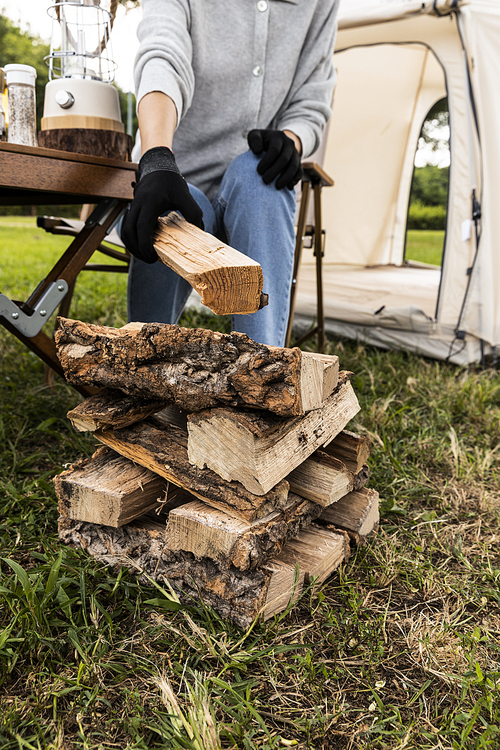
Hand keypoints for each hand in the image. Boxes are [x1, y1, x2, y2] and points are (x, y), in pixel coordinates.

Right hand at [121, 146, 203, 263]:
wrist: (157, 167)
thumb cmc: (171, 182)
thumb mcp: (186, 196)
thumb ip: (193, 214)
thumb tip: (199, 233)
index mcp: (149, 202)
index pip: (142, 228)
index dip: (145, 245)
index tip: (153, 257)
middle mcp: (137, 205)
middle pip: (128, 233)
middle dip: (137, 250)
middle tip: (151, 259)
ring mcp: (132, 207)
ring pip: (125, 232)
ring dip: (133, 246)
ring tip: (147, 255)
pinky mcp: (132, 210)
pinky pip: (126, 228)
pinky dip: (132, 240)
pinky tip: (144, 245)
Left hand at [247, 129, 302, 189]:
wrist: (275, 143)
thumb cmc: (261, 142)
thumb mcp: (255, 135)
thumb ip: (253, 139)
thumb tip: (258, 151)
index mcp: (278, 137)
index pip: (274, 150)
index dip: (267, 161)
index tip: (259, 171)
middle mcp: (289, 144)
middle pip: (284, 159)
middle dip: (275, 171)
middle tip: (265, 180)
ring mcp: (295, 154)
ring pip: (294, 166)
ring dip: (286, 178)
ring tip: (277, 187)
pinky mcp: (298, 163)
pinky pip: (299, 172)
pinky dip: (295, 180)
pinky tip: (288, 187)